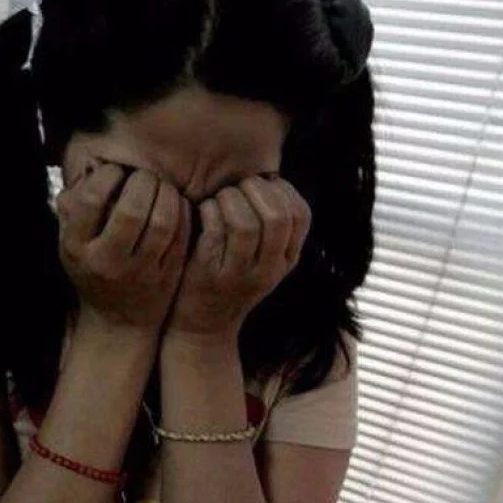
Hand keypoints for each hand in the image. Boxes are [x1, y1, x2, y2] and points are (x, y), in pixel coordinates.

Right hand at [56, 165, 190, 337]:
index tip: (115, 172)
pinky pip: (182, 234)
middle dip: (143, 181)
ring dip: (167, 193)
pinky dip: (183, 211)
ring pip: (163, 221)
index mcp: (77, 248)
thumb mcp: (70, 245)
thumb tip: (87, 169)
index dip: (108, 176)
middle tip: (144, 177)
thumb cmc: (92, 271)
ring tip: (161, 186)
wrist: (117, 323)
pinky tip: (175, 203)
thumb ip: (72, 209)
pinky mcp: (168, 275)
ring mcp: (141, 271)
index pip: (92, 200)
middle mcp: (108, 261)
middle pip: (132, 209)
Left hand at [167, 176, 310, 347]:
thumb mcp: (262, 259)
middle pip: (276, 216)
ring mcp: (239, 275)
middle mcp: (268, 269)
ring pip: (245, 223)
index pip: (300, 214)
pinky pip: (215, 231)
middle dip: (255, 190)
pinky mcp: (209, 275)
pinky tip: (204, 211)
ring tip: (220, 198)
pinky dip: (209, 211)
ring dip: (229, 199)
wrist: (202, 327)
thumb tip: (267, 175)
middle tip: (238, 186)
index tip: (262, 183)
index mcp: (286, 260)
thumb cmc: (229, 279)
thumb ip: (270, 226)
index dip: (281, 189)